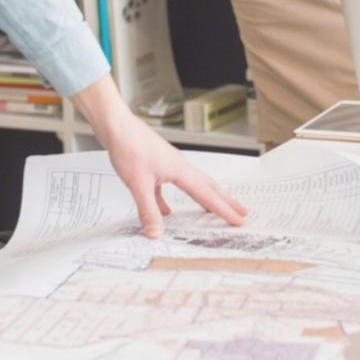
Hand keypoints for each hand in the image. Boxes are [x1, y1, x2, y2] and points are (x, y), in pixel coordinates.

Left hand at [73, 77, 249, 235]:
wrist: (116, 126)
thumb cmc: (129, 147)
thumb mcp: (139, 184)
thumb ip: (149, 210)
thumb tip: (157, 233)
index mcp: (181, 171)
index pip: (207, 196)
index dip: (224, 211)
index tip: (239, 221)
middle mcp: (179, 167)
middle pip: (208, 187)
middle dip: (226, 201)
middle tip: (242, 212)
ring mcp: (168, 166)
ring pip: (192, 186)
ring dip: (205, 199)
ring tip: (213, 210)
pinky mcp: (156, 167)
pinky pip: (170, 188)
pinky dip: (171, 201)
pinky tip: (167, 211)